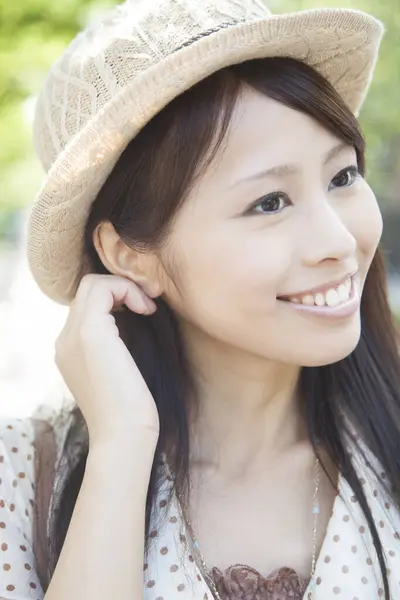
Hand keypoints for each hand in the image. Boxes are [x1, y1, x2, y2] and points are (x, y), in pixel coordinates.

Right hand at [55, 274, 159, 445]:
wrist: (124, 436)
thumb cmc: (131, 411)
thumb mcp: (119, 372)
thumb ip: (116, 347)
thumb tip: (138, 320)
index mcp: (70, 350)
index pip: (86, 306)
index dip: (115, 299)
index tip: (144, 311)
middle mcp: (65, 340)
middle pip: (87, 290)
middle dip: (122, 288)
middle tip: (149, 305)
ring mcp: (73, 335)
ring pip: (93, 284)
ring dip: (125, 288)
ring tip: (148, 308)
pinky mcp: (89, 332)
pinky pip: (103, 288)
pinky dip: (127, 291)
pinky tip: (146, 310)